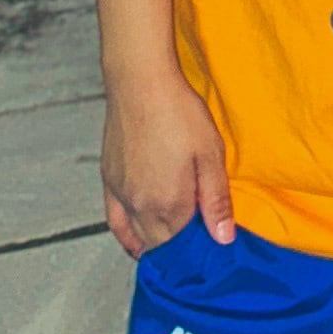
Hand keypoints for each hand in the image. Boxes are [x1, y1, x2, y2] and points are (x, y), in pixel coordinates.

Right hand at [100, 71, 234, 258]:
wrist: (140, 82)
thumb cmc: (178, 112)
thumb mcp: (210, 154)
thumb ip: (216, 200)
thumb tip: (223, 238)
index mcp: (170, 203)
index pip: (184, 246)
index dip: (200, 250)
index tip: (213, 248)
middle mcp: (141, 205)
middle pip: (160, 246)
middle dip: (179, 251)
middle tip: (197, 247)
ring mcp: (122, 195)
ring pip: (138, 237)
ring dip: (155, 246)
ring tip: (174, 249)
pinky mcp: (109, 181)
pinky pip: (116, 222)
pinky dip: (127, 237)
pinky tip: (137, 243)